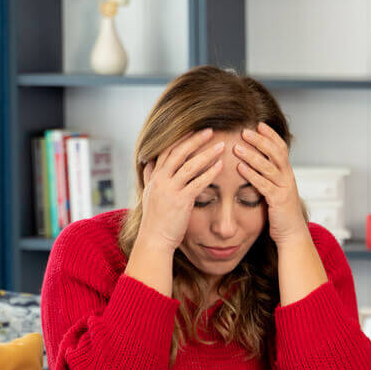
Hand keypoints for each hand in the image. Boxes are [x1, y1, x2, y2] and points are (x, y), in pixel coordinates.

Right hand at [136, 129, 225, 251]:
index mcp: (155, 177)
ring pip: (190, 165)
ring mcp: (170, 189)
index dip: (180, 139)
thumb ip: (150, 177)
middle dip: (195, 139)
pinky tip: (221, 166)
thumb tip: (149, 163)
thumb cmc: (155, 220)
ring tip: (221, 146)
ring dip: (207, 153)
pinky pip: (198, 182)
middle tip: (211, 130)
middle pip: (179, 152)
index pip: (167, 151)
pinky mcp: (181, 200)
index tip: (193, 129)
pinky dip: (210, 172)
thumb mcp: (149, 194)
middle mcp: (161, 180)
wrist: (154, 240)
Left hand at [233, 123, 305, 245]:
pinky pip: (264, 184)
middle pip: (276, 153)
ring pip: (269, 167)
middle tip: (245, 131)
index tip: (258, 124)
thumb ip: (268, 176)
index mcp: (287, 173)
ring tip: (237, 147)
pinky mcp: (278, 200)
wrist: (291, 234)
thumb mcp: (276, 190)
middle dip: (260, 141)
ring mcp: (284, 188)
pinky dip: (251, 175)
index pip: (281, 148)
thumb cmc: (280, 213)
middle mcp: (288, 178)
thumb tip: (254, 162)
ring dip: (252, 155)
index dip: (271, 135)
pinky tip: (239, 168)